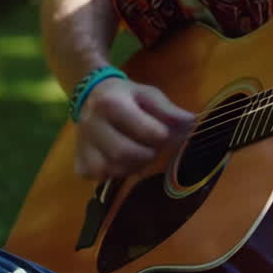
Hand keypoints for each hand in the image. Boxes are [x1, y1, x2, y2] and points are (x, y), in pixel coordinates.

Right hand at [73, 77, 193, 179]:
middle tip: (152, 147)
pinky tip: (121, 160)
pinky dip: (116, 173)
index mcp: (111, 103)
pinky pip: (101, 178)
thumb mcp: (149, 95)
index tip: (166, 134)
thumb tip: (193, 125)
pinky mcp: (79, 163)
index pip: (147, 131)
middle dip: (148, 154)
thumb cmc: (126, 96)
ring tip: (138, 152)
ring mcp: (82, 146)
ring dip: (134, 166)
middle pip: (125, 153)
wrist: (91, 95)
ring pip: (113, 169)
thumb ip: (169, 111)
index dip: (163, 136)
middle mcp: (91, 124)